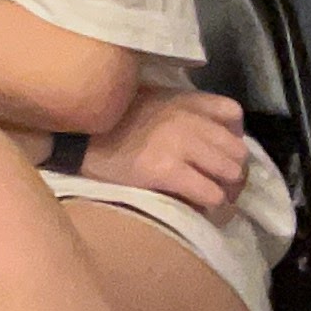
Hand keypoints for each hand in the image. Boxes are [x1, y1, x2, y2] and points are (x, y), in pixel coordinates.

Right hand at [78, 86, 253, 216]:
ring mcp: (178, 143)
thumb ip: (176, 111)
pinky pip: (212, 194)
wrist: (72, 137)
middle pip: (238, 150)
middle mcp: (186, 118)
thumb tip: (202, 137)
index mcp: (181, 99)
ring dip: (226, 192)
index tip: (219, 154)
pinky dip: (212, 207)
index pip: (232, 113)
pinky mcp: (167, 170)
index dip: (233, 137)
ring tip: (212, 202)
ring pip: (232, 173)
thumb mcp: (145, 102)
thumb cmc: (105, 123)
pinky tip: (201, 211)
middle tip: (219, 187)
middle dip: (233, 173)